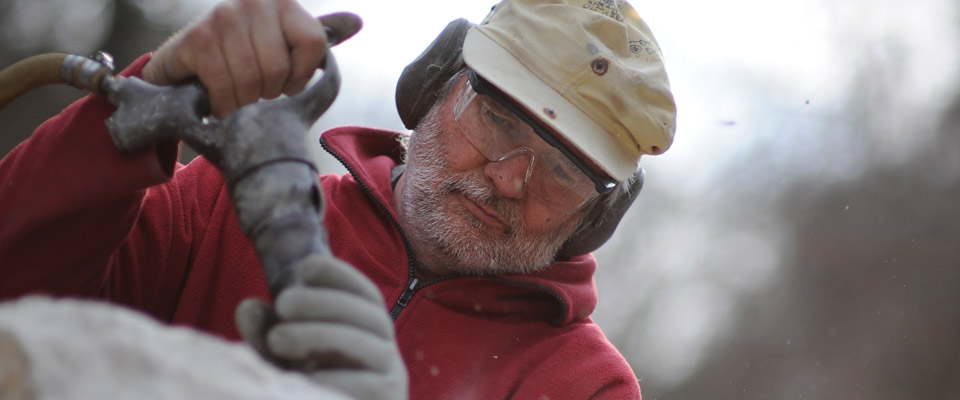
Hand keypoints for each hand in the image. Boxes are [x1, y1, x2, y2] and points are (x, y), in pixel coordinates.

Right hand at [141, 0, 361, 118]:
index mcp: (282, 1)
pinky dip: (223, 105)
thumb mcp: (282, 42)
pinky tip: (220, 103)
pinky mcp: (198, 38)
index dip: (302, 74)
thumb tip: (356, 22)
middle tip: (255, 92)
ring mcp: (223, 16)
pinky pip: (224, 85)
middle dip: (268, 92)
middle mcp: (254, 1)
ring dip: (244, 102)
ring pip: (253, 79)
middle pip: (280, 67)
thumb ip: (316, 36)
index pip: (313, 43)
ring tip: (237, 96)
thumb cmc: (242, 56)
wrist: (184, 63)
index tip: (287, 82)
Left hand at [236, 254, 407, 399]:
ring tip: (277, 338)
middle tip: (283, 303)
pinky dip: (328, 377)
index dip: (340, 274)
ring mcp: (391, 378)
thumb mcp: (285, 358)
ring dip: (317, 337)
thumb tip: (248, 308)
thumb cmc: (309, 388)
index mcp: (370, 332)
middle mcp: (387, 349)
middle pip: (366, 314)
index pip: (366, 294)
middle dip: (322, 302)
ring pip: (362, 347)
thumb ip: (267, 333)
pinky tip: (302, 375)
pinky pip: (361, 385)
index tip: (306, 267)